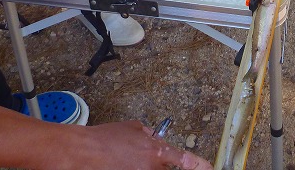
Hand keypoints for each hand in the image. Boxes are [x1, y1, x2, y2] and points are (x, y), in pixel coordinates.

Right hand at [73, 121, 212, 169]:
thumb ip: (149, 135)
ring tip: (125, 158)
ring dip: (143, 164)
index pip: (186, 161)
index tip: (209, 168)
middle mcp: (151, 168)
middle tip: (140, 155)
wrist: (84, 151)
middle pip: (166, 168)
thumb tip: (155, 138)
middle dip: (158, 162)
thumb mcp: (133, 128)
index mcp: (156, 152)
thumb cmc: (106, 138)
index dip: (200, 166)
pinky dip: (132, 166)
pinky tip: (120, 162)